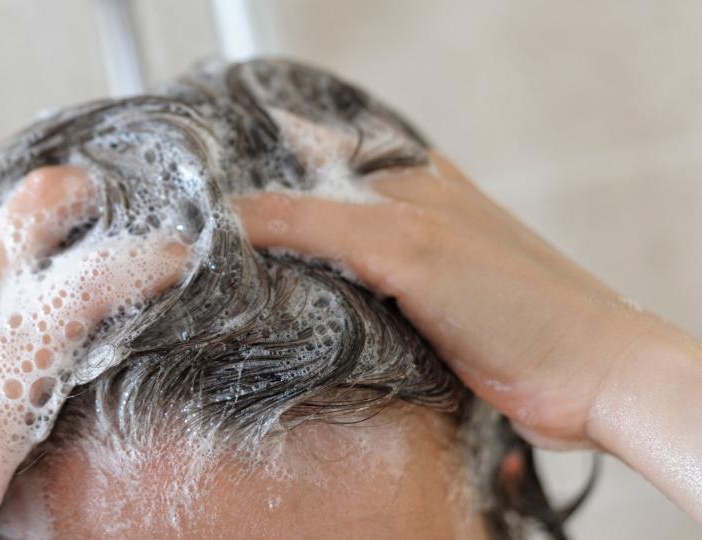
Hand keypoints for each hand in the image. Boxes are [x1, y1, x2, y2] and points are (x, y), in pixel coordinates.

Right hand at [233, 152, 687, 448]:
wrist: (583, 376)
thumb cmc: (511, 298)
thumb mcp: (401, 243)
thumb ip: (315, 222)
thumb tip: (233, 215)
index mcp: (399, 180)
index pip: (300, 171)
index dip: (249, 193)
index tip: (199, 226)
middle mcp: (397, 218)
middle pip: (303, 220)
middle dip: (257, 244)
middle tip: (208, 270)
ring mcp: (400, 272)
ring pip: (319, 269)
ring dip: (282, 288)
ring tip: (232, 304)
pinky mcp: (405, 322)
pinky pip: (342, 312)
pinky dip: (311, 322)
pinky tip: (284, 334)